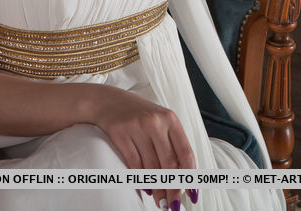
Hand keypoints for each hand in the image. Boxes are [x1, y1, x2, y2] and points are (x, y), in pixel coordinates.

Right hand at [92, 86, 195, 209]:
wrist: (107, 101)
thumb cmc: (139, 115)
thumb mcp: (160, 121)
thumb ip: (172, 143)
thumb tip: (184, 175)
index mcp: (171, 119)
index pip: (186, 152)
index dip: (190, 175)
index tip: (192, 193)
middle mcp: (156, 122)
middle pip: (169, 163)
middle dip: (173, 188)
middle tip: (174, 205)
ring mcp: (137, 127)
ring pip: (151, 166)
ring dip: (157, 188)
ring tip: (160, 201)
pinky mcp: (120, 133)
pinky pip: (133, 163)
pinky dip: (140, 179)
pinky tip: (145, 189)